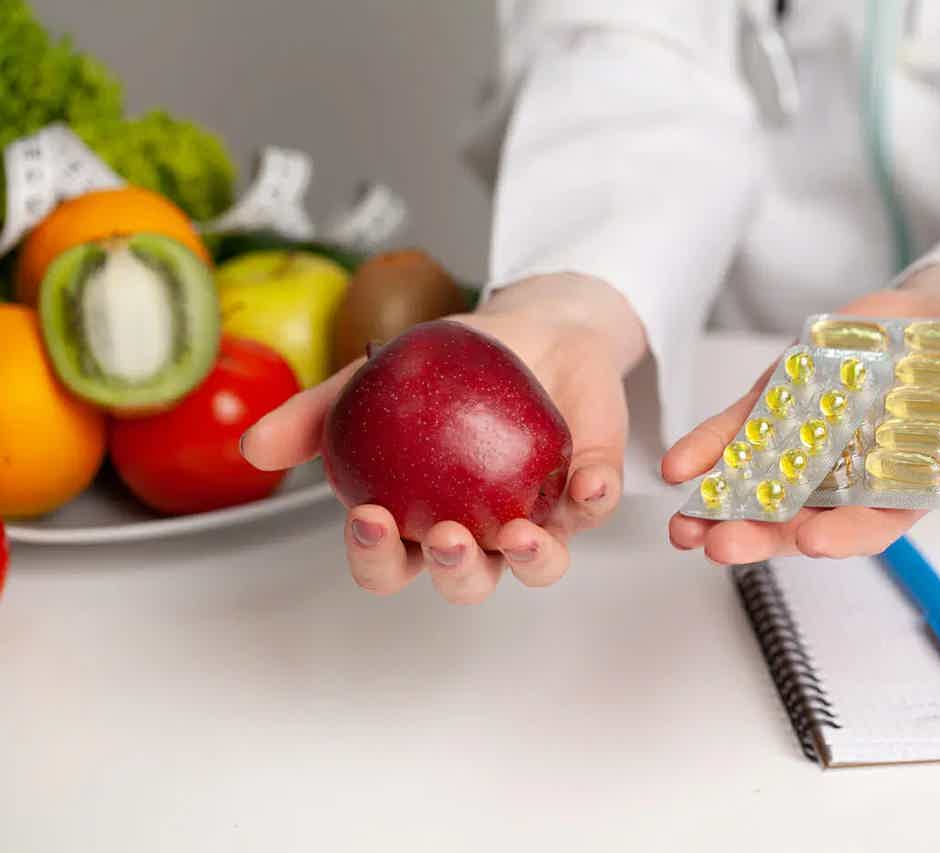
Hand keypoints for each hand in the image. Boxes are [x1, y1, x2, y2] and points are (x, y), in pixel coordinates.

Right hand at [241, 274, 642, 601]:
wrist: (530, 328)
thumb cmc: (450, 367)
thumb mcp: (374, 381)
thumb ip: (319, 414)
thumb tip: (255, 447)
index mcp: (424, 521)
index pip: (393, 564)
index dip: (378, 559)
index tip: (370, 519)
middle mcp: (483, 532)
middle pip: (465, 580)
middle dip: (455, 571)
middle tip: (446, 534)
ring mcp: (540, 517)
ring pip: (540, 566)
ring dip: (531, 560)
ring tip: (519, 533)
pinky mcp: (590, 491)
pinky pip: (595, 509)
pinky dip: (594, 499)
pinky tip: (588, 483)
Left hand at [663, 263, 939, 562]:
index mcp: (907, 488)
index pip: (871, 523)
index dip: (842, 534)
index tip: (809, 541)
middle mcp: (853, 475)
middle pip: (802, 515)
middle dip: (761, 532)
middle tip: (719, 545)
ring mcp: (813, 441)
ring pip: (761, 483)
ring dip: (721, 505)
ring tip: (684, 526)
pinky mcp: (786, 403)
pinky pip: (742, 431)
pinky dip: (710, 447)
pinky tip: (678, 464)